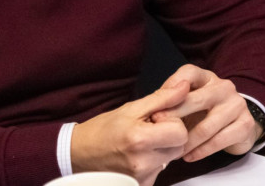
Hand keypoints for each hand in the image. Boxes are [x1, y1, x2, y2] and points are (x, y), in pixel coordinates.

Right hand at [71, 81, 189, 184]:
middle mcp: (143, 163)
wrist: (79, 153)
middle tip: (147, 130)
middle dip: (169, 135)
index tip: (154, 119)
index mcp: (140, 140)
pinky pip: (160, 170)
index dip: (171, 122)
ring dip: (161, 148)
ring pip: (171, 158)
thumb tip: (185, 87)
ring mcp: (143, 178)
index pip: (181, 132)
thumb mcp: (130, 108)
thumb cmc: (102, 129)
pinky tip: (137, 155)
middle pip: (179, 147)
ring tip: (139, 143)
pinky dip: (153, 161)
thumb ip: (161, 98)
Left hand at [150, 65, 261, 161]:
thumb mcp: (188, 101)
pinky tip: (189, 156)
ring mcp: (237, 104)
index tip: (156, 107)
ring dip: (187, 141)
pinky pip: (219, 141)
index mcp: (206, 77)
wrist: (238, 126)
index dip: (171, 87)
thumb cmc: (205, 112)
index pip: (188, 73)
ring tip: (173, 151)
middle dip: (174, 116)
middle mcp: (224, 87)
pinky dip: (201, 151)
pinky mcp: (245, 124)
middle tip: (158, 129)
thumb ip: (171, 99)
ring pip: (207, 126)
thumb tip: (151, 105)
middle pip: (195, 100)